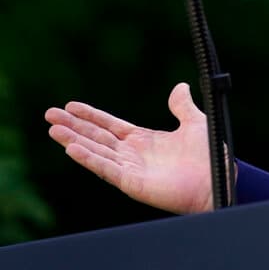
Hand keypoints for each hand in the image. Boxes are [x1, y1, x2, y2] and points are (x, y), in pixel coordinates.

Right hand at [45, 82, 213, 213]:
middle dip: (73, 126)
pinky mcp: (132, 182)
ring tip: (53, 129)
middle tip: (50, 114)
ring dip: (74, 140)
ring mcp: (130, 168)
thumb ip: (182, 106)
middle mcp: (133, 154)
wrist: (217, 179)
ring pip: (96, 152)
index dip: (90, 115)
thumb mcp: (194, 123)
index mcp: (144, 140)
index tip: (70, 106)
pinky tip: (72, 149)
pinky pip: (106, 169)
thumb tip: (180, 86)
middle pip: (96, 137)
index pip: (110, 125)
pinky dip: (89, 159)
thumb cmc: (209, 156)